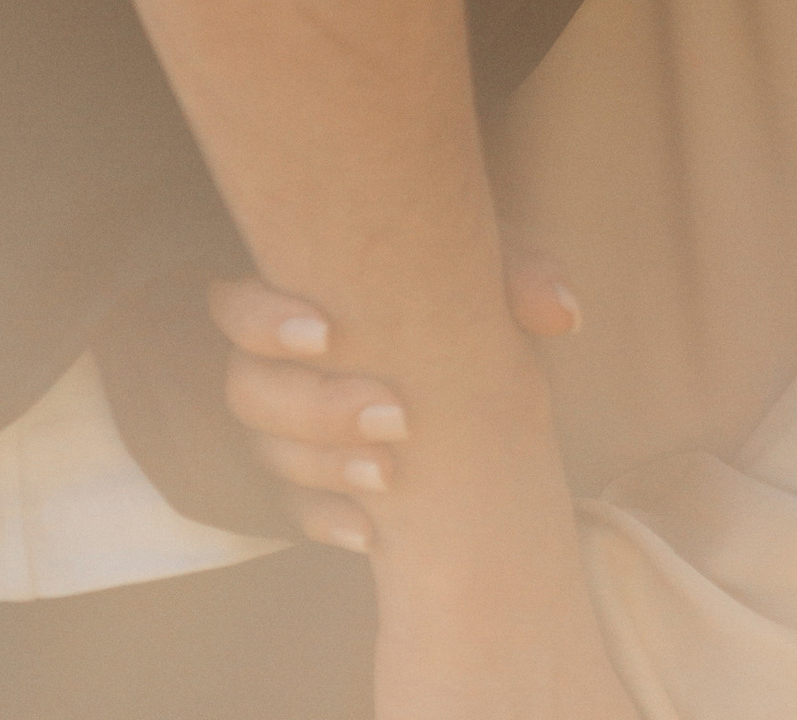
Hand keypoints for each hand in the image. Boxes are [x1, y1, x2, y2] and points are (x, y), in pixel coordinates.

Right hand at [207, 255, 579, 555]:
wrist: (456, 345)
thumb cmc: (453, 285)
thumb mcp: (486, 265)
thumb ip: (518, 274)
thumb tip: (563, 314)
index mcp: (295, 294)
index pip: (233, 306)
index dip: (266, 321)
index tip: (331, 331)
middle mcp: (273, 364)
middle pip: (249, 392)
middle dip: (316, 408)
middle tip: (396, 413)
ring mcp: (281, 428)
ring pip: (269, 455)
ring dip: (325, 467)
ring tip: (391, 473)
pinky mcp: (304, 480)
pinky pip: (296, 511)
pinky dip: (330, 520)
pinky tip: (372, 532)